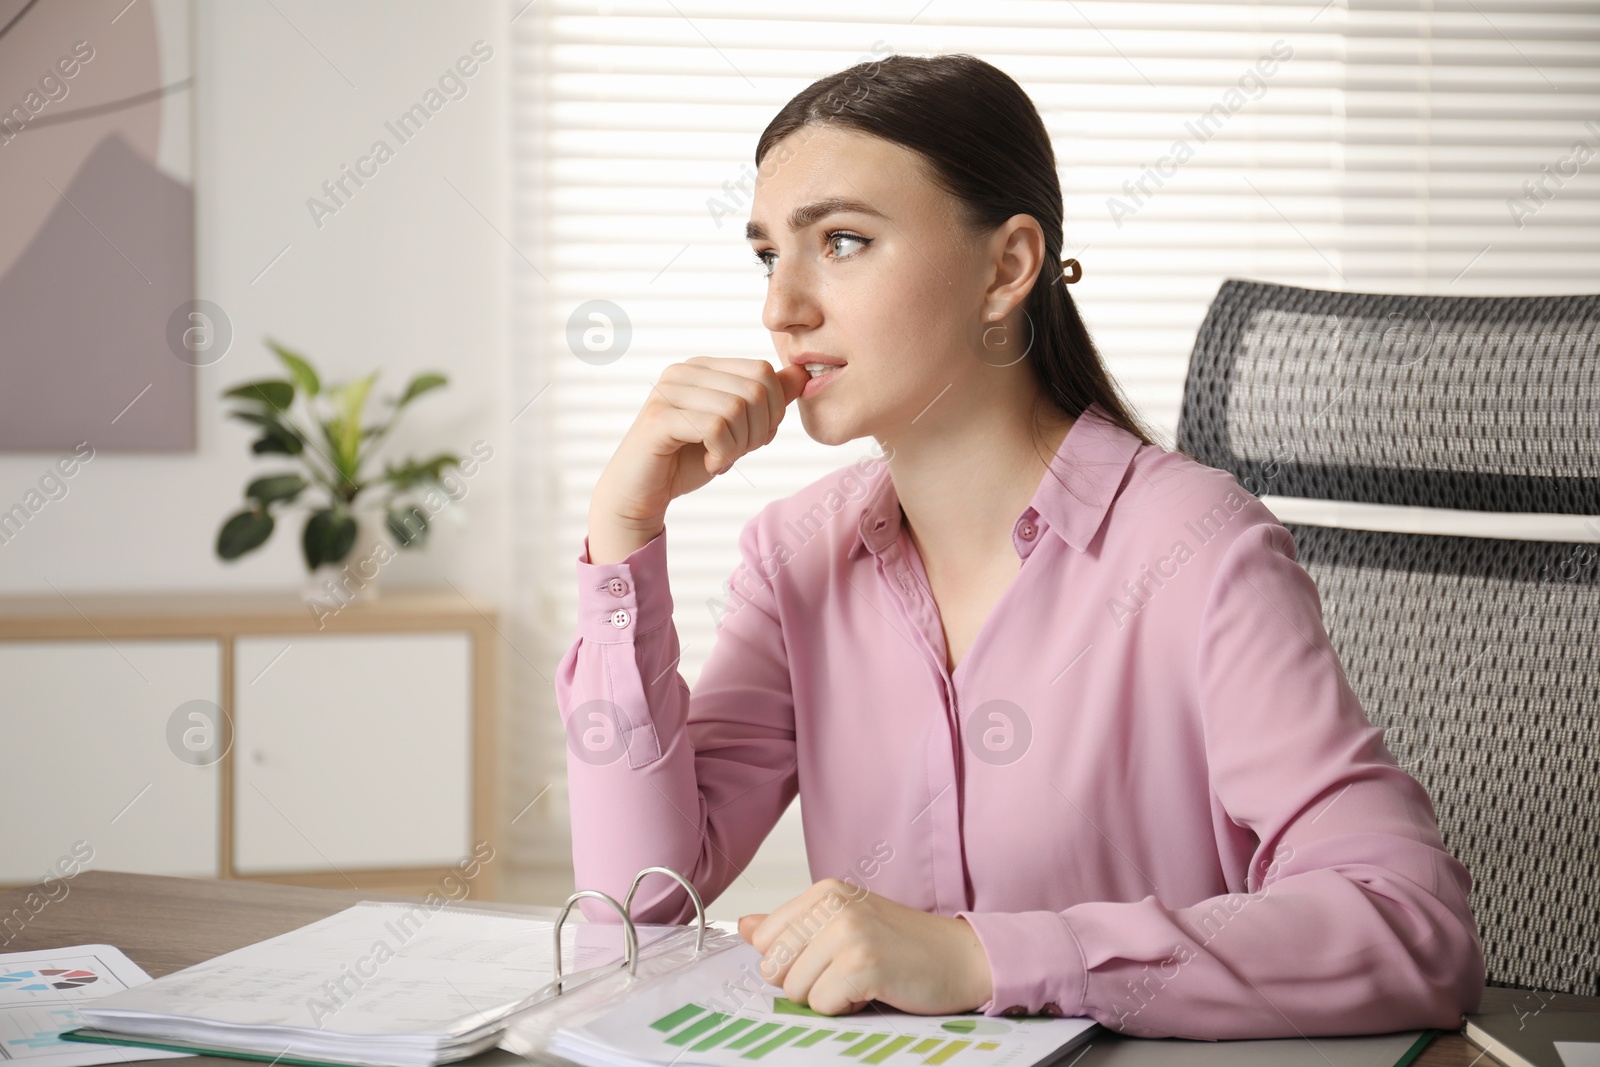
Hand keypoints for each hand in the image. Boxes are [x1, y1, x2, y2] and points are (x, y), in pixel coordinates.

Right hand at [593, 357, 808, 531]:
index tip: (755, 438)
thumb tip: (802, 374)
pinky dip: (722, 454)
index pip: (762, 371)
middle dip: (758, 431)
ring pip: (737, 409)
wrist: (641, 493)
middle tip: (738, 453)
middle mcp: (684, 371)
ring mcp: (668, 391)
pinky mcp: (659, 418)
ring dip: (739, 446)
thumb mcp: (737, 430)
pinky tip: (710, 463)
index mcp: (704, 367)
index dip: (773, 411)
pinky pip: (715, 428)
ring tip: (721, 459)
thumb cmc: (688, 460)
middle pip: (755, 390)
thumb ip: (767, 401)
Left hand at [737, 878, 993, 1015]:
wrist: (962, 958)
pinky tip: (873, 990)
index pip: (763, 939)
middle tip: (846, 972)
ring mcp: (848, 932)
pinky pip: (822, 1005)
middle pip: (774, 967)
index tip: (826, 958)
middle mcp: (833, 905)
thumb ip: (792, 926)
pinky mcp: (863, 963)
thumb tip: (744, 925)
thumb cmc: (904, 946)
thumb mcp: (843, 925)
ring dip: (827, 997)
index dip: (791, 961)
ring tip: (862, 980)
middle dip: (805, 982)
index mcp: (824, 891)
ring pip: (795, 990)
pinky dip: (845, 1008)